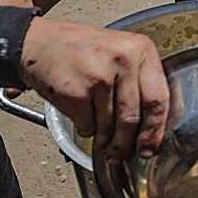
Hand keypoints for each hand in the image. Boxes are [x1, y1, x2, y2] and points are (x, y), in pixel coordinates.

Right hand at [19, 17, 169, 161]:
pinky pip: (88, 126)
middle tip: (124, 154)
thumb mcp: (120, 53)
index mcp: (141, 49)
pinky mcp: (76, 92)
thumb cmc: (80, 50)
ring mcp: (99, 76)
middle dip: (129, 143)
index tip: (151, 147)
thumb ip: (141, 82)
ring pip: (111, 126)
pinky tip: (81, 115)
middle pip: (135, 117)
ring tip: (100, 136)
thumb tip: (155, 126)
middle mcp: (123, 60)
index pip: (160, 98)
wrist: (37, 43)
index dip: (156, 129)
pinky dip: (85, 128)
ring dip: (105, 139)